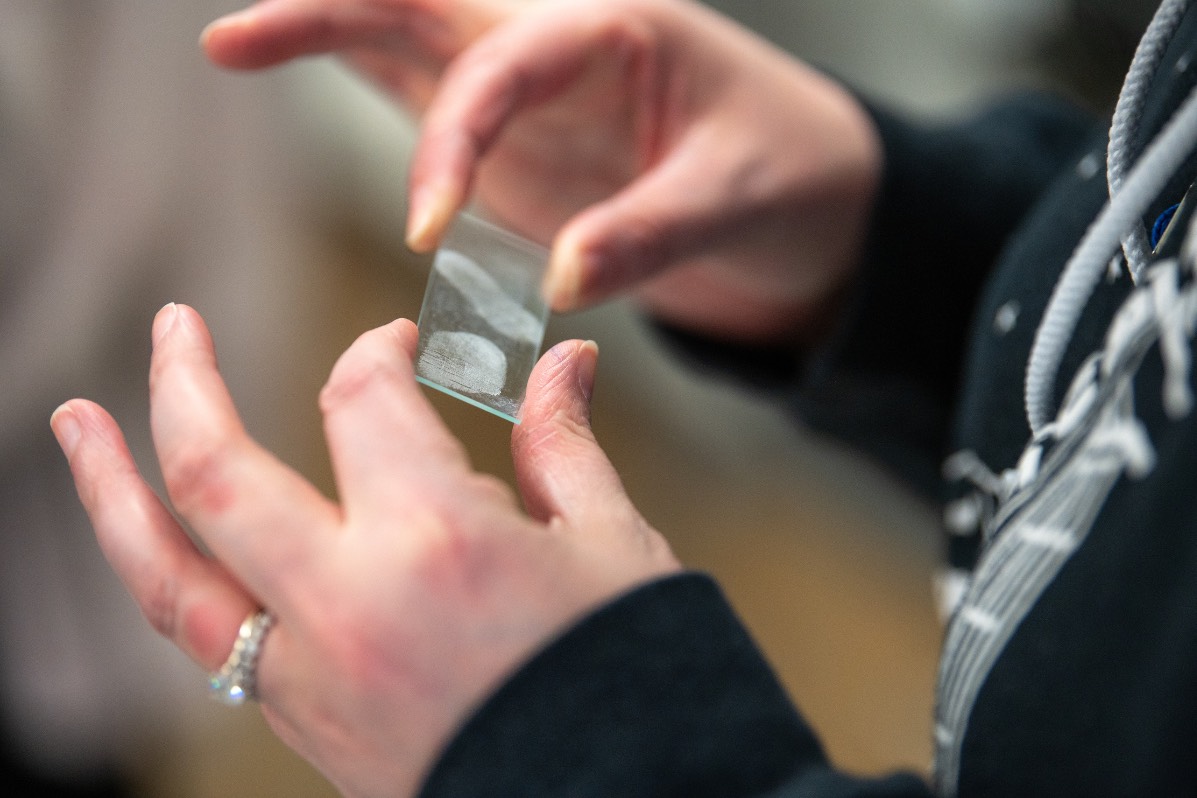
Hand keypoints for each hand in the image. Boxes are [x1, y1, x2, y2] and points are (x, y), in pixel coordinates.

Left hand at [52, 303, 679, 797]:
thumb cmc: (635, 681)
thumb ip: (565, 444)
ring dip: (113, 488)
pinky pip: (208, 639)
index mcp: (436, 541)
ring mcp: (311, 676)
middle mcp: (349, 603)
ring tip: (78, 419)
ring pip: (169, 574)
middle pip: (216, 471)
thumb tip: (566, 361)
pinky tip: (166, 539)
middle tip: (178, 321)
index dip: (380, 350)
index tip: (400, 343)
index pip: (364, 400)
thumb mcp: (613, 547)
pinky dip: (172, 575)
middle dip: (185, 380)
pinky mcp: (308, 726)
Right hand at [202, 0, 881, 342]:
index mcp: (614, 32)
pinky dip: (363, 74)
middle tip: (230, 40)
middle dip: (331, 13)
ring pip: (410, 37)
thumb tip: (552, 284)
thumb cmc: (789, 175)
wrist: (806, 189)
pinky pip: (428, 94)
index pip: (499, 68)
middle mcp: (557, 41)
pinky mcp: (516, 132)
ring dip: (326, 33)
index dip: (452, 147)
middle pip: (425, 4)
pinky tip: (302, 62)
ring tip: (230, 45)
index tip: (427, 236)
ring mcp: (529, 86)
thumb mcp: (737, 201)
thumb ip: (648, 234)